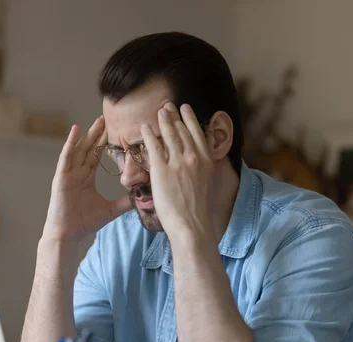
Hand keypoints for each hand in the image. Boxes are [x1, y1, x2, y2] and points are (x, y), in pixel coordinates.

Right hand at [42, 117, 131, 242]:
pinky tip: (76, 130)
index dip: (107, 144)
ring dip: (88, 134)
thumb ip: (125, 201)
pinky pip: (66, 156)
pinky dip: (70, 142)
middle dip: (99, 133)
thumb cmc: (85, 222)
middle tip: (110, 118)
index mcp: (88, 177)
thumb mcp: (111, 209)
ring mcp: (69, 173)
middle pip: (90, 148)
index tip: (119, 132)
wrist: (68, 234)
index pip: (98, 156)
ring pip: (80, 148)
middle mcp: (78, 172)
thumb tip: (143, 197)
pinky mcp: (61, 176)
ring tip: (99, 120)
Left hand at [141, 103, 214, 239]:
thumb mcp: (207, 182)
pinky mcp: (161, 169)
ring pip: (169, 134)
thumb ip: (203, 166)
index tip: (185, 108)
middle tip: (167, 106)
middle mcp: (193, 156)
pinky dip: (149, 134)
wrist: (191, 224)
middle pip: (182, 130)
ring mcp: (177, 162)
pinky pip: (153, 146)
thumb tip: (200, 159)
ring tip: (158, 112)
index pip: (197, 132)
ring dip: (163, 120)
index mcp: (206, 159)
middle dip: (174, 116)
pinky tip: (145, 127)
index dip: (190, 118)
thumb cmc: (199, 208)